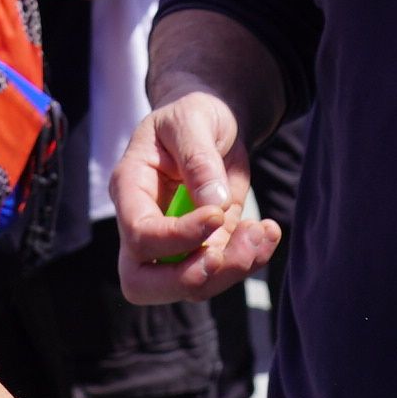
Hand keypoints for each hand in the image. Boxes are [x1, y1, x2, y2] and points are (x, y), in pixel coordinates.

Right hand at [114, 92, 277, 302]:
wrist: (214, 121)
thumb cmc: (194, 112)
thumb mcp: (193, 119)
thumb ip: (199, 158)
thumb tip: (213, 203)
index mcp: (129, 188)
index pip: (139, 235)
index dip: (178, 236)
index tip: (218, 214)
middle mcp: (143, 223)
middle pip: (142, 282)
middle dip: (189, 279)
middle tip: (226, 255)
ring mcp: (172, 243)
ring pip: (188, 285)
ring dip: (231, 270)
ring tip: (262, 234)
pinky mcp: (204, 247)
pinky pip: (221, 273)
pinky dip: (250, 260)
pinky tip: (267, 232)